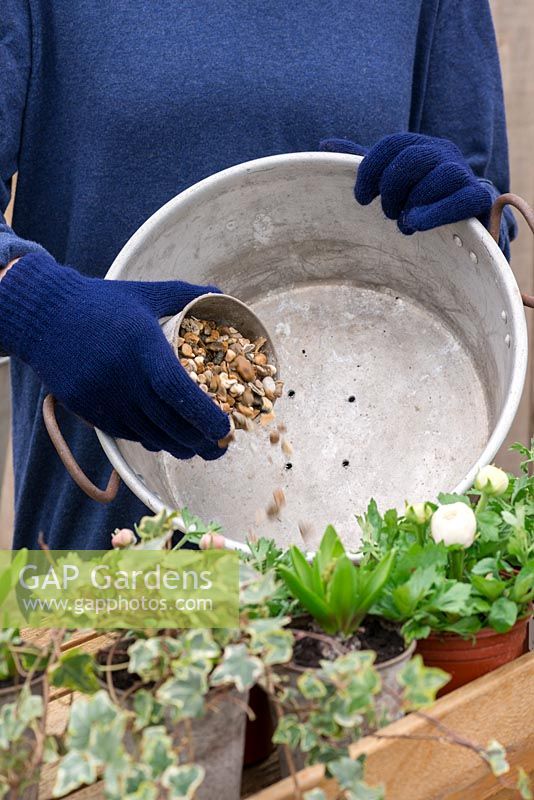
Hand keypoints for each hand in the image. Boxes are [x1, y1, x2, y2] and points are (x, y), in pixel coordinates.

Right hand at [0, 253, 230, 459]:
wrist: (44, 316)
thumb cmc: (101, 303)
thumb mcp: (144, 293)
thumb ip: (184, 294)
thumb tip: (219, 293)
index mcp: (142, 345)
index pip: (178, 391)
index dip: (204, 416)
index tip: (224, 430)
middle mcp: (123, 376)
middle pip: (169, 423)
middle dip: (199, 442)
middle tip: (219, 448)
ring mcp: (103, 396)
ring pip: (149, 435)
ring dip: (177, 447)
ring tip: (195, 448)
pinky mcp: (88, 409)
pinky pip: (127, 434)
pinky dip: (149, 440)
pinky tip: (163, 439)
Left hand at [319, 133, 492, 233]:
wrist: (461, 221)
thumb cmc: (419, 199)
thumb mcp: (390, 179)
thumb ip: (365, 163)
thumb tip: (325, 143)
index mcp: (418, 145)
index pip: (391, 144)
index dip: (370, 171)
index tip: (361, 199)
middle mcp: (443, 152)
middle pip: (410, 159)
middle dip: (392, 190)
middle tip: (389, 213)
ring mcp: (463, 173)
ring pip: (439, 177)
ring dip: (414, 204)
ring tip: (406, 224)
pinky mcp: (478, 198)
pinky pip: (462, 199)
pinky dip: (436, 213)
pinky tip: (418, 224)